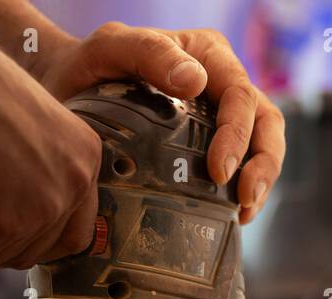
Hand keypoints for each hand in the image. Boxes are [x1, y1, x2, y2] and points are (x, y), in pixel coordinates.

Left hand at [34, 22, 284, 223]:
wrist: (65, 89)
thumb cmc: (89, 65)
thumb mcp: (111, 47)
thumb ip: (149, 53)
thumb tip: (195, 82)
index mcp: (207, 56)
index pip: (240, 94)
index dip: (237, 134)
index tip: (218, 171)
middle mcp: (219, 84)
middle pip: (265, 121)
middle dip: (263, 162)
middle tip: (244, 198)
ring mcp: (218, 116)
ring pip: (262, 145)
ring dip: (262, 181)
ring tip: (245, 213)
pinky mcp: (209, 145)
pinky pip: (241, 167)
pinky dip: (242, 193)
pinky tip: (233, 217)